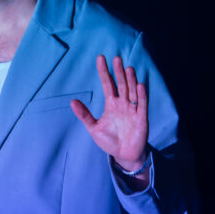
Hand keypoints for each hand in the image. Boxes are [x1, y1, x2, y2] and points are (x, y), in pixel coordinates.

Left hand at [70, 55, 148, 171]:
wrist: (124, 155)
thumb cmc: (109, 141)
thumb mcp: (94, 128)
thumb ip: (84, 115)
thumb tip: (72, 101)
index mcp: (111, 104)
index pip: (107, 83)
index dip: (104, 72)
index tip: (100, 58)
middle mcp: (123, 103)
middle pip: (121, 84)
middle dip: (118, 72)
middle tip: (116, 58)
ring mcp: (133, 109)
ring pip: (132, 91)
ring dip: (131, 80)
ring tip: (127, 68)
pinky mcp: (141, 118)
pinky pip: (142, 105)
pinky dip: (141, 95)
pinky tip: (139, 85)